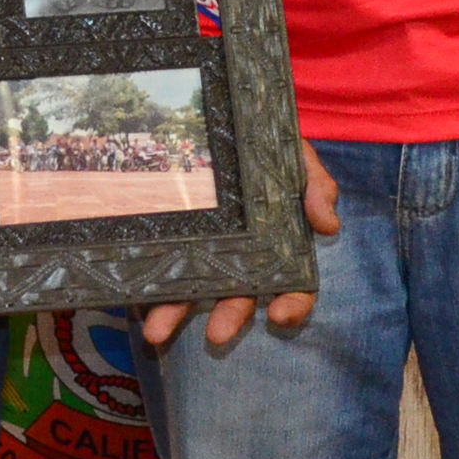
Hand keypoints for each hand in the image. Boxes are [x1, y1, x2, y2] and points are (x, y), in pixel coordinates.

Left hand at [139, 141, 333, 348]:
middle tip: (217, 336)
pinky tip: (129, 296)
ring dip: (175, 315)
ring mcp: (201, 253)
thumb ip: (316, 185)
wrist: (225, 122)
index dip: (292, 305)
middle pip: (239, 298)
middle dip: (229, 318)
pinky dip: (142, 287)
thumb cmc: (268, 148)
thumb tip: (330, 225)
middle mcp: (239, 259)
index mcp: (277, 246)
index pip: (294, 286)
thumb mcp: (298, 157)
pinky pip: (153, 268)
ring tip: (155, 332)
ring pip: (191, 292)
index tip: (281, 316)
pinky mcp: (167, 242)